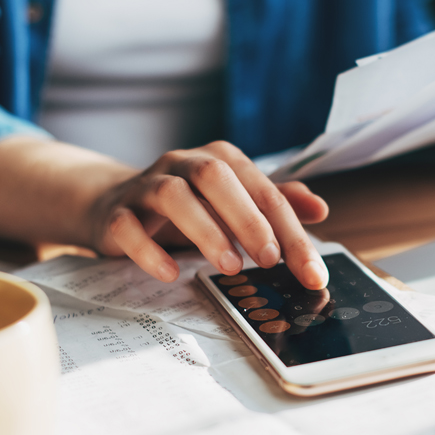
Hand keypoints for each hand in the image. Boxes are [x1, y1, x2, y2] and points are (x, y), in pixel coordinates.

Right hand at [0, 137, 329, 288]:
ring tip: (229, 267)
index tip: (310, 272)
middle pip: (217, 178)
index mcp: (220, 160)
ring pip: (174, 195)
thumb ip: (275, 204)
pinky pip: (128, 226)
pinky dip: (149, 249)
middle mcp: (183, 164)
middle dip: (249, 219)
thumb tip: (320, 208)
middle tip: (271, 260)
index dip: (291, 231)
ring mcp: (147, 186)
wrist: (113, 204)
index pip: (263, 191)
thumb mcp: (234, 204)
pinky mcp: (117, 213)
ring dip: (205, 230)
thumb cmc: (187, 208)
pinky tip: (170, 273)